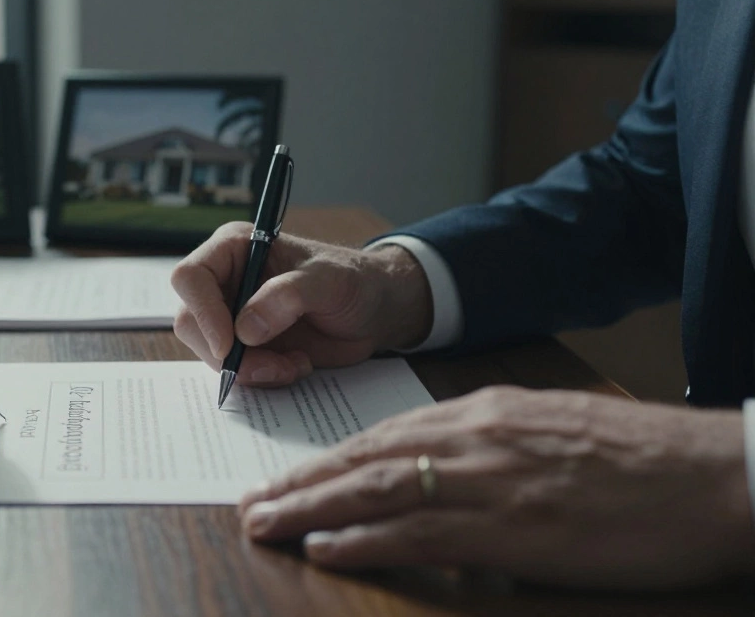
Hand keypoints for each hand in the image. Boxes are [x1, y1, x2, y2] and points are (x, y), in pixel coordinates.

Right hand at [170, 222, 432, 386]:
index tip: (231, 345)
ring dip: (248, 369)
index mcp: (234, 249)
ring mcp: (231, 316)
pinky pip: (233, 370)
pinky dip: (261, 377)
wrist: (374, 311)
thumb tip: (245, 329)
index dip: (203, 312)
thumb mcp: (330, 280)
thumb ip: (288, 296)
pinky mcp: (244, 346)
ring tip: (292, 364)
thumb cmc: (354, 281)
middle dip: (226, 353)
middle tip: (270, 366)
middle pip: (190, 321)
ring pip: (209, 352)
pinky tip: (294, 365)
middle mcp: (224, 281)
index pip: (191, 277)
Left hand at [237, 386, 754, 588]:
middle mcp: (473, 436)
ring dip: (309, 507)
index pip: (385, 432)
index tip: (290, 475)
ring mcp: (487, 479)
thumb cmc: (645, 462)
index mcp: (485, 413)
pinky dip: (361, 539)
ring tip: (262, 522)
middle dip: (301, 481)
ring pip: (374, 489)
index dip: (330, 458)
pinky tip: (323, 546)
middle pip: (364, 457)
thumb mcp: (555, 438)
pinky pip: (415, 531)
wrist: (714, 473)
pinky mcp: (508, 527)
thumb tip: (450, 485)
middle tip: (250, 501)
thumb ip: (496, 452)